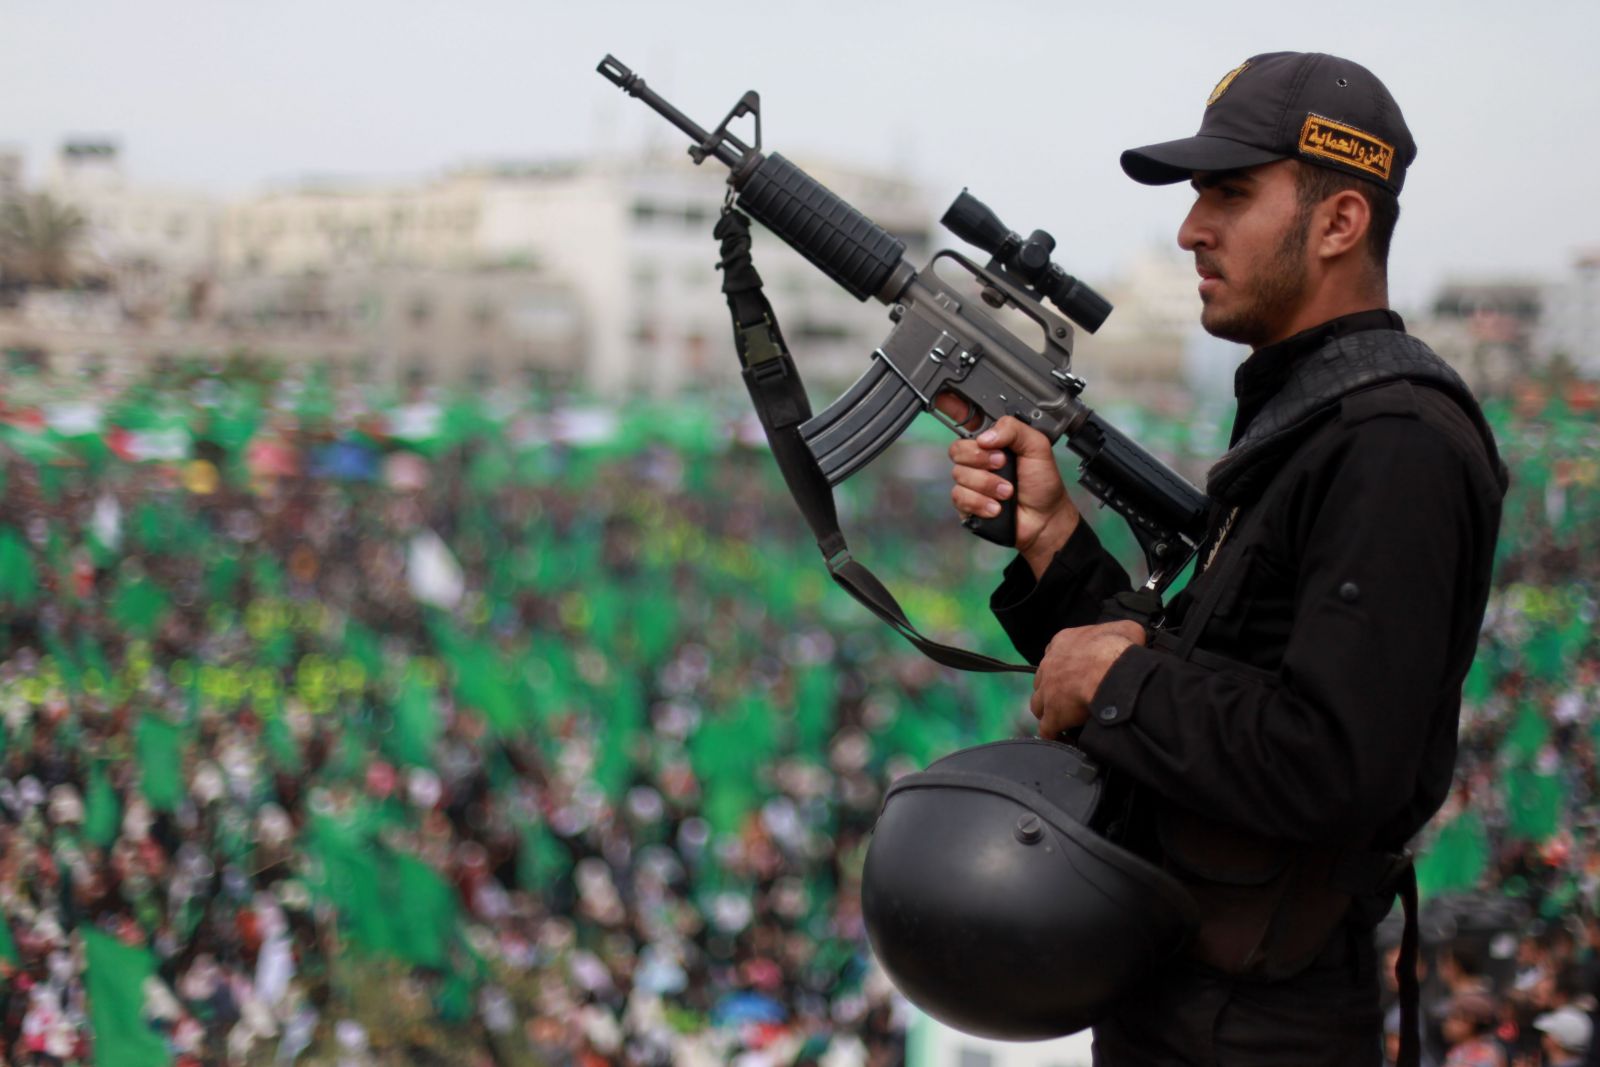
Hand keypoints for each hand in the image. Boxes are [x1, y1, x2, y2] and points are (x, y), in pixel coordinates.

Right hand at [934, 394, 1079, 577]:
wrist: (1045, 519)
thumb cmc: (1042, 482)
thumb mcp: (1037, 447)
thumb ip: (1014, 430)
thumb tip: (985, 437)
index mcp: (994, 440)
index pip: (966, 419)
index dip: (951, 407)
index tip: (942, 398)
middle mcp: (979, 458)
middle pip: (957, 449)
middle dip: (980, 459)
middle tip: (1002, 464)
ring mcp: (971, 481)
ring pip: (959, 475)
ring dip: (987, 485)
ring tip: (1008, 492)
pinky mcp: (966, 503)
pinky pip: (960, 497)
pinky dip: (980, 502)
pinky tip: (996, 507)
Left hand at [1029, 620, 1145, 736]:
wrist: (1110, 672)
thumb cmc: (1117, 649)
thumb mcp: (1126, 629)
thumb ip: (1122, 633)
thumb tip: (1131, 638)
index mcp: (1063, 641)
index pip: (1056, 651)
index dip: (1064, 663)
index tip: (1075, 672)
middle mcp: (1049, 665)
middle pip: (1044, 678)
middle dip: (1054, 687)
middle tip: (1070, 695)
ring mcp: (1047, 692)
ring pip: (1038, 703)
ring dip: (1048, 710)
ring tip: (1063, 717)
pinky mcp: (1052, 715)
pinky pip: (1046, 729)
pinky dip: (1053, 734)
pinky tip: (1062, 737)